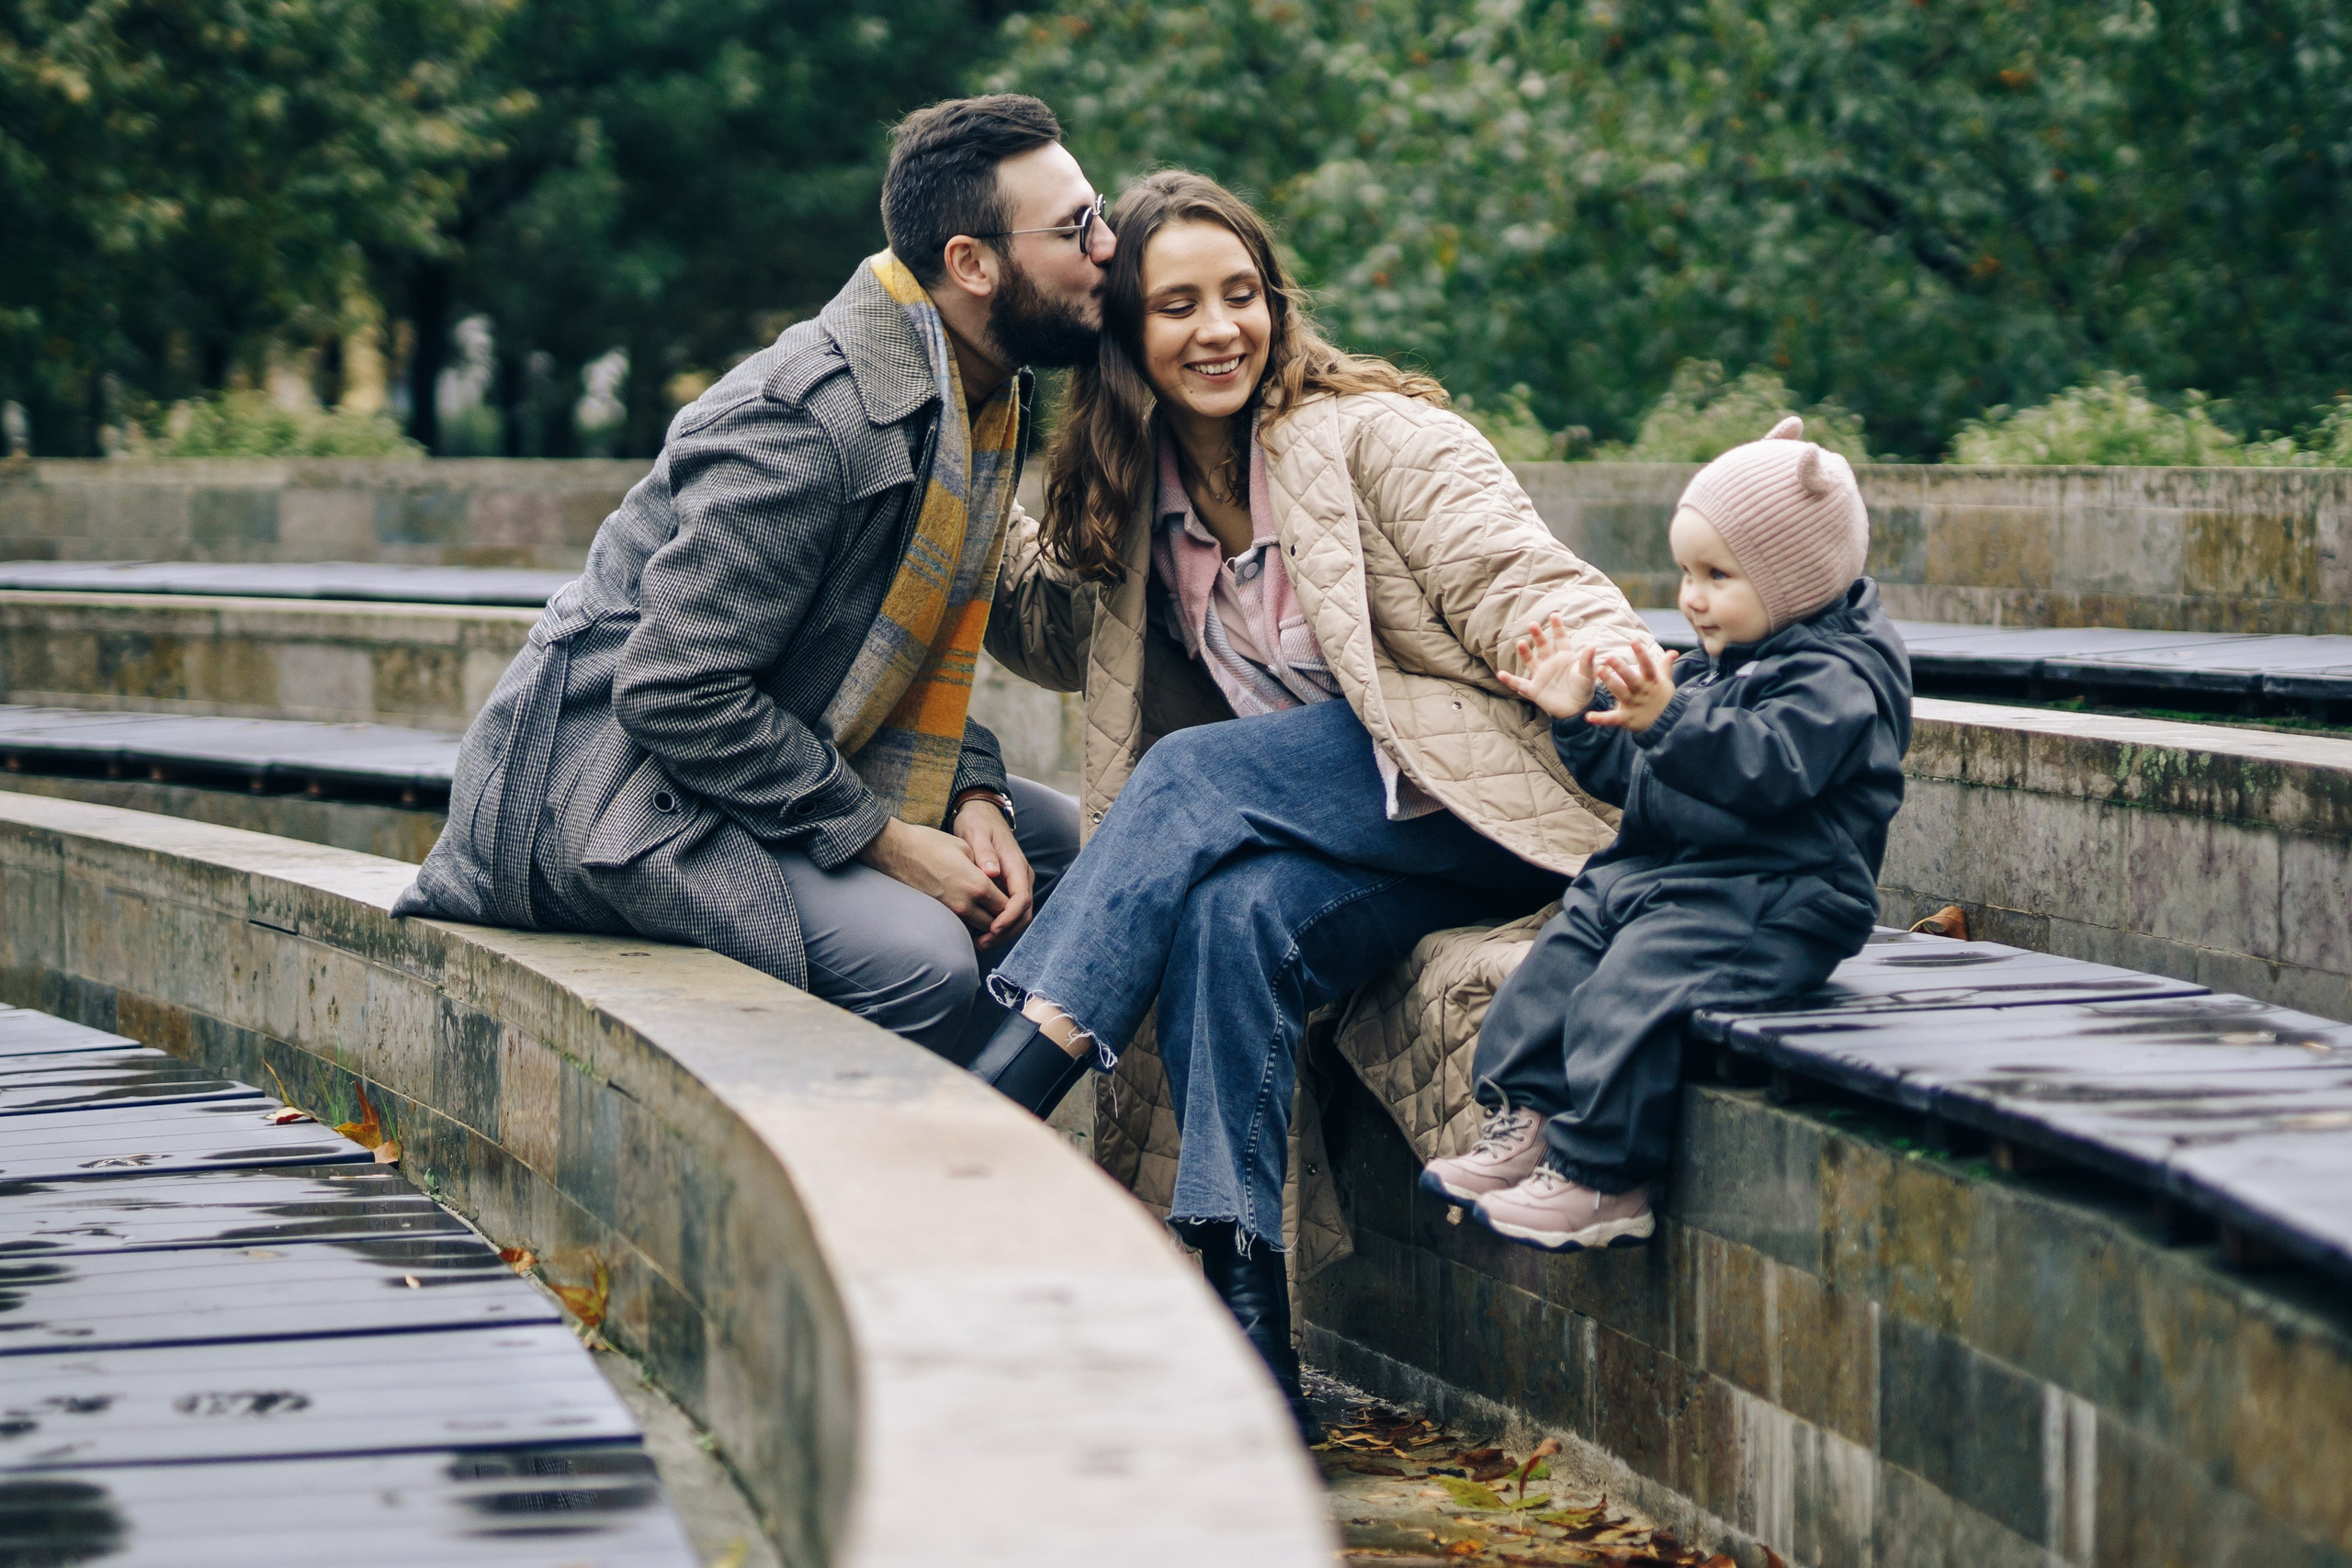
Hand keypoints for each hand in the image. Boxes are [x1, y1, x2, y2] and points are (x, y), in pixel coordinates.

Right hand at [856, 817, 1008, 936]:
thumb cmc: (930, 844)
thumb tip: (998, 880)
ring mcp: (950, 911)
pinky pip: (964, 925)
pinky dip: (973, 923)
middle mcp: (966, 904)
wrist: (896, 851)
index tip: (1015, 898)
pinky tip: (975, 913)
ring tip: (995, 914)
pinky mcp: (939, 913)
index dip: (1015, 905)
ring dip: (990, 924)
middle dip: (1005, 919)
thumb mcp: (965, 848)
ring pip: (980, 929)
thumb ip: (986, 868)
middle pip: (996, 923)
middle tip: (1008, 910)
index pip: (1007, 906)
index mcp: (978, 885)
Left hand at [952, 797, 1034, 949]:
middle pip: (1024, 912)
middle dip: (1006, 931)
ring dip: (1003, 932)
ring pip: (1019, 915)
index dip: (1009, 916)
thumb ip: (984, 853)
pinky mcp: (1010, 887)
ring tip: (980, 943)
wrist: (982, 815)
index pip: (1021, 898)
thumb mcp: (977, 833)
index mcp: (1016, 865)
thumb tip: (992, 872)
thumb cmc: (977, 824)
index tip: (993, 928)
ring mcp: (1018, 882)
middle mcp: (1022, 876)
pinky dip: (1000, 925)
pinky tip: (981, 933)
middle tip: (983, 943)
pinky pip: (1011, 911)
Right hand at [1496, 613, 1600, 718]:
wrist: (1578, 709)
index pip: (1560, 639)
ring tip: (1521, 643)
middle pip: (1543, 646)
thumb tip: (1593, 645)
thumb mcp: (1588, 674)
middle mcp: (1551, 663)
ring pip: (1530, 661)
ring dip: (1525, 653)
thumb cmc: (1584, 689)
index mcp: (1565, 657)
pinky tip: (1500, 674)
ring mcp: (1541, 676)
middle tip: (1533, 624)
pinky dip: (1510, 680)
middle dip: (1538, 636)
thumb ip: (1587, 660)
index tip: (1554, 615)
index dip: (1557, 628)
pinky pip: (1519, 684)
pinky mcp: (1534, 689)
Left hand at [1587, 640, 1676, 732]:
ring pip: (1621, 692)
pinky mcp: (1626, 718)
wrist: (1665, 724)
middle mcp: (1642, 692)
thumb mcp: (1665, 682)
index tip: (1634, 641)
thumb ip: (1666, 665)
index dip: (1642, 654)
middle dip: (1621, 668)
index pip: (1648, 666)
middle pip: (1631, 678)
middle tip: (1609, 656)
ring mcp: (1634, 705)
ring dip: (1610, 682)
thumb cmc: (1661, 698)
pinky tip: (1589, 716)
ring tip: (1599, 670)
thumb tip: (1673, 651)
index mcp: (1652, 682)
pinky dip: (1601, 719)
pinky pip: (1613, 718)